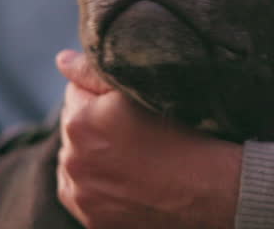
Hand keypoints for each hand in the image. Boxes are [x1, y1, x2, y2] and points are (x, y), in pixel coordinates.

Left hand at [55, 50, 240, 228]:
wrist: (211, 190)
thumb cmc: (183, 132)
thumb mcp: (140, 92)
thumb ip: (93, 72)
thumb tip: (62, 60)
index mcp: (80, 121)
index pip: (75, 92)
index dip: (102, 95)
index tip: (127, 105)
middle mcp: (72, 161)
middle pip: (73, 126)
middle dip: (93, 124)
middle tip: (131, 131)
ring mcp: (81, 195)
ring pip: (76, 160)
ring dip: (91, 155)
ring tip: (130, 156)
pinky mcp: (91, 219)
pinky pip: (82, 192)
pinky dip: (96, 185)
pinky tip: (124, 179)